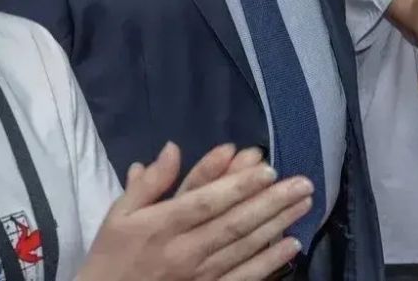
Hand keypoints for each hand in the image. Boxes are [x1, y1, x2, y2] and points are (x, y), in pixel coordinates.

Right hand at [78, 142, 311, 280]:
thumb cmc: (113, 255)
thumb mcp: (119, 214)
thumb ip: (148, 183)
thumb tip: (172, 149)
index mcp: (161, 225)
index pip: (206, 202)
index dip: (238, 185)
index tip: (267, 169)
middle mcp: (184, 250)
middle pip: (234, 223)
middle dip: (271, 201)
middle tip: (303, 183)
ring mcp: (199, 275)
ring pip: (244, 247)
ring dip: (277, 224)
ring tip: (304, 204)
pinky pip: (243, 277)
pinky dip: (269, 261)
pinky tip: (291, 244)